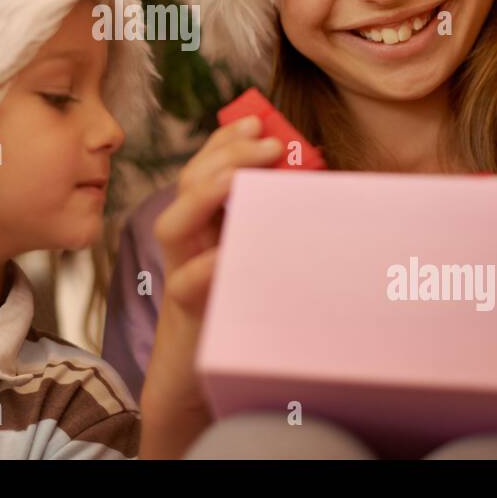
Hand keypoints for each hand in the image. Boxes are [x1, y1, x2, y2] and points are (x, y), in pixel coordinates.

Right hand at [139, 114, 283, 456]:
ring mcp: (180, 274)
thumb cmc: (242, 309)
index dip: (226, 140)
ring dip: (204, 194)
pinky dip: (207, 267)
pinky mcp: (186, 311)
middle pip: (187, 184)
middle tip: (267, 141)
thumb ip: (276, 224)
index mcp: (204, 224)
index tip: (258, 120)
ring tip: (238, 177)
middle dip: (223, 156)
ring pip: (173, 225)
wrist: (206, 377)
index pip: (204, 168)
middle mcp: (186, 243)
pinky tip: (229, 254)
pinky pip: (187, 284)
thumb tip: (323, 188)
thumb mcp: (260, 256)